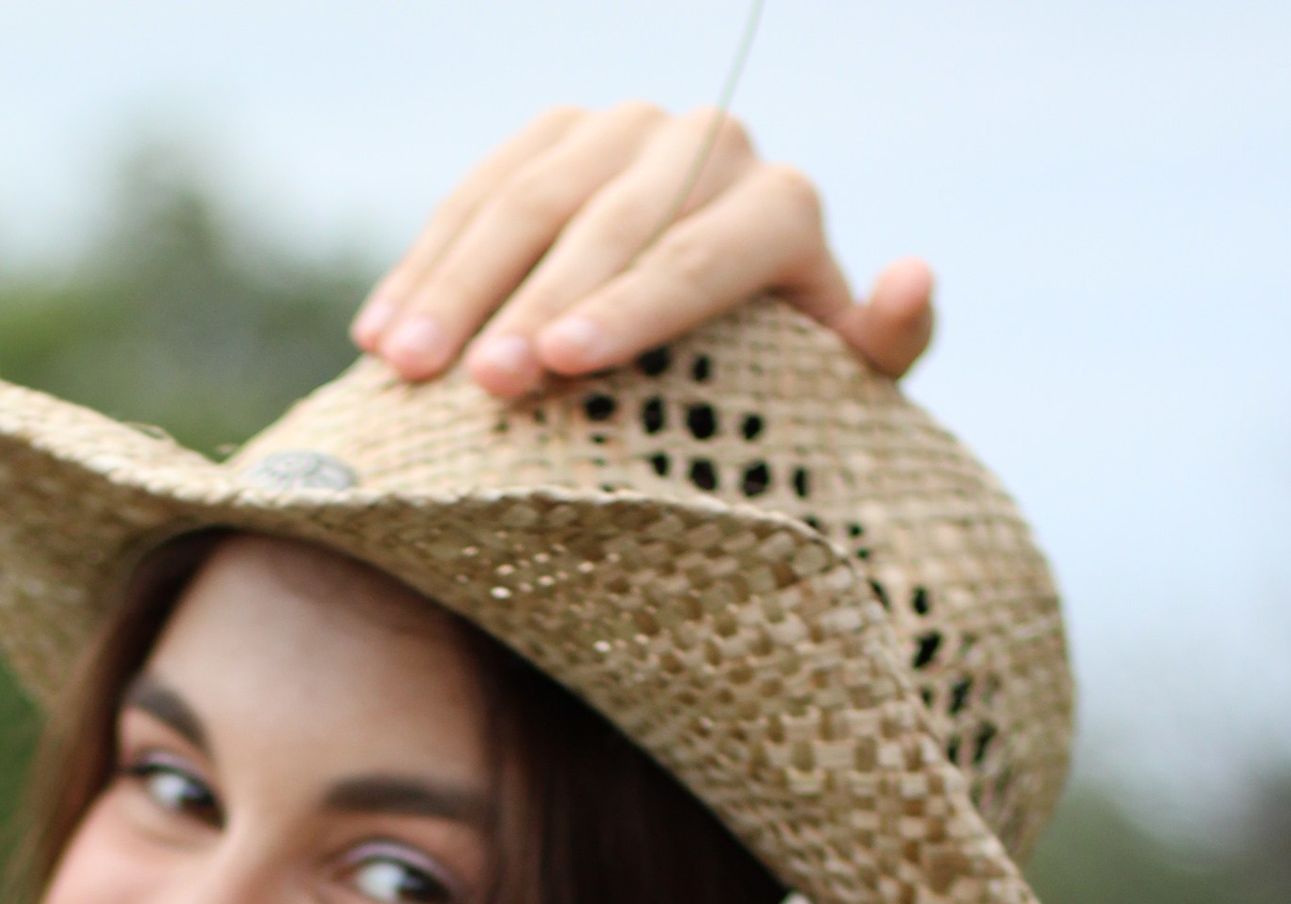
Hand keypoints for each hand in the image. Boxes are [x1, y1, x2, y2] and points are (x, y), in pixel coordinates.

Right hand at [353, 102, 934, 399]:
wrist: (726, 337)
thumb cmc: (784, 385)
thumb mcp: (845, 387)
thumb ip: (885, 346)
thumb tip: (912, 270)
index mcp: (780, 204)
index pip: (703, 251)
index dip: (631, 306)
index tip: (564, 365)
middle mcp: (707, 142)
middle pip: (606, 220)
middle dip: (532, 303)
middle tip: (477, 385)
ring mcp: (624, 130)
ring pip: (530, 194)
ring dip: (458, 282)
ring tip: (404, 367)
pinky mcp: (553, 138)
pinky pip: (478, 190)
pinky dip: (424, 264)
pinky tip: (378, 337)